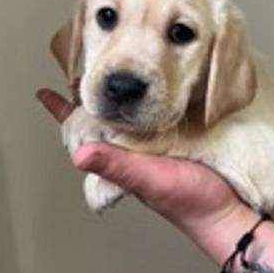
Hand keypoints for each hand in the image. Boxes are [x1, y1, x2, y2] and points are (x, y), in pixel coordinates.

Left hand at [36, 88, 273, 254]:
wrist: (227, 206)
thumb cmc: (188, 200)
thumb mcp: (149, 180)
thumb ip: (117, 167)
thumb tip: (78, 155)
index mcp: (121, 156)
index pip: (85, 131)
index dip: (65, 112)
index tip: (46, 92)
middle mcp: (133, 147)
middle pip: (103, 117)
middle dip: (90, 94)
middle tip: (79, 66)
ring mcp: (154, 141)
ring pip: (127, 112)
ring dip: (116, 93)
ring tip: (106, 68)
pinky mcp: (177, 134)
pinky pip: (154, 112)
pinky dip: (146, 98)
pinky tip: (147, 84)